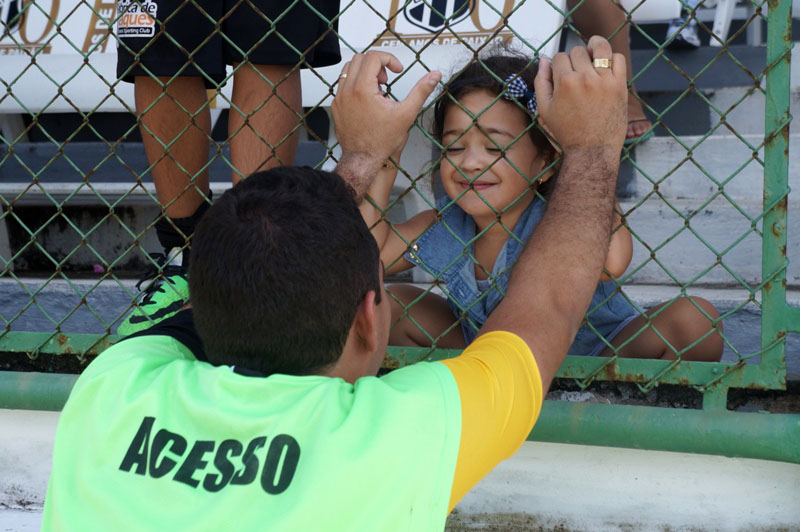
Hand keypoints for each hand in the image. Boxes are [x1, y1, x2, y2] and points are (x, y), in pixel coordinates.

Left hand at [332, 51, 440, 174]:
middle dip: (376, 64)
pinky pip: (343, 84)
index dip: (389, 59)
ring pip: (348, 69)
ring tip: (377, 89)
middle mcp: (347, 90)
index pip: (373, 57)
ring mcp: (339, 98)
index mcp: (363, 89)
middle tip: (387, 79)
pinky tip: (368, 99)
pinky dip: (356, 83)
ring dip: (364, 72)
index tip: (397, 70)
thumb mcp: (406, 113)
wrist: (363, 159)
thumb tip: (435, 75)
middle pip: (359, 58)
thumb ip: (421, 91)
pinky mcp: (336, 106)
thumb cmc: (382, 140)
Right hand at [534, 36, 626, 154]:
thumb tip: (543, 60)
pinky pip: (618, 58)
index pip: (559, 57)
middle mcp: (585, 78)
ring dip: (595, 45)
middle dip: (574, 59)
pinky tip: (606, 66)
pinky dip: (612, 58)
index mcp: (564, 82)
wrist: (592, 149)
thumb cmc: (566, 131)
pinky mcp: (619, 85)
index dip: (558, 64)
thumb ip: (541, 82)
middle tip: (576, 72)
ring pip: (600, 47)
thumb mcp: (545, 109)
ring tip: (593, 50)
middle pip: (577, 51)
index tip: (561, 74)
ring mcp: (604, 80)